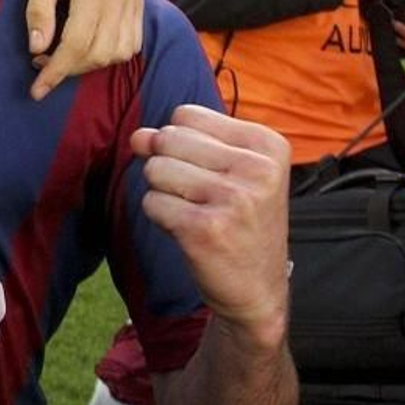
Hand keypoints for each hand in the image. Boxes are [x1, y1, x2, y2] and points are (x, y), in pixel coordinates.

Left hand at [26, 0, 143, 100]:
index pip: (76, 45)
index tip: (36, 90)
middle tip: (40, 63)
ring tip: (62, 55)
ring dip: (90, 64)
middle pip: (98, 54)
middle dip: (68, 69)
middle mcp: (121, 1)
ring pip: (118, 54)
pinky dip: (111, 54)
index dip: (55, 71)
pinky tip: (88, 47)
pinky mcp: (139, 5)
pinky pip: (132, 44)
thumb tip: (36, 49)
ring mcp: (134, 4)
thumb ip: (39, 12)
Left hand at [133, 104, 290, 349]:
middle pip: (168, 138)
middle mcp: (257, 168)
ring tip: (197, 213)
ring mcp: (233, 198)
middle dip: (168, 166)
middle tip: (200, 197)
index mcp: (267, 145)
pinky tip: (189, 232)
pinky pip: (151, 203)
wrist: (257, 289)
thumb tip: (137, 135)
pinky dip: (160, 217)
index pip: (186, 114)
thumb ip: (179, 142)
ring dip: (164, 193)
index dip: (182, 143)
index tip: (211, 173)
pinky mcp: (205, 228)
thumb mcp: (226, 172)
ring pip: (155, 169)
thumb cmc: (239, 223)